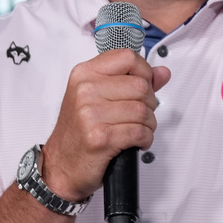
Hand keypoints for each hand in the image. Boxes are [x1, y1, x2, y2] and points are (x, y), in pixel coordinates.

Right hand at [41, 49, 170, 201]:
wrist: (61, 165)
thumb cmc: (78, 132)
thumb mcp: (97, 97)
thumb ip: (131, 81)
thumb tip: (162, 73)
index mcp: (84, 74)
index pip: (127, 57)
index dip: (144, 71)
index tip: (144, 85)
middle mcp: (85, 90)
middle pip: (141, 86)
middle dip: (149, 103)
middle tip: (140, 114)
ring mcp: (91, 114)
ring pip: (143, 110)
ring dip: (148, 124)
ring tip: (137, 130)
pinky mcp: (100, 137)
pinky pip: (140, 132)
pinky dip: (145, 139)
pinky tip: (135, 141)